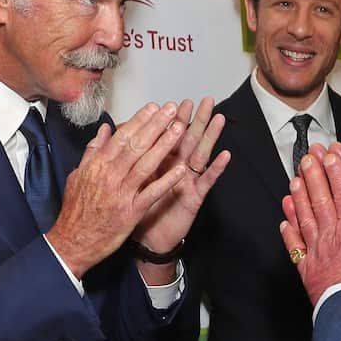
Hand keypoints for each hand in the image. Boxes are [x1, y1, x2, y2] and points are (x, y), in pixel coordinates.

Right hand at [48, 102, 188, 277]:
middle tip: (172, 110)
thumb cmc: (75, 210)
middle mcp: (110, 176)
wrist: (72, 242)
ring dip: (164, 146)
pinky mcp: (131, 212)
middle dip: (156, 125)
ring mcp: (121, 194)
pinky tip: (181, 170)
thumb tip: (105, 130)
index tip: (154, 108)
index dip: (140, 121)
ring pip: (146, 164)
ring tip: (179, 130)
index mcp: (97, 165)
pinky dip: (167, 181)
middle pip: (137, 145)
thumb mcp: (78, 175)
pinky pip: (152, 193)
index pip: (122, 137)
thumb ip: (93, 151)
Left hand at [134, 97, 230, 252]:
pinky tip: (225, 155)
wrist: (147, 240)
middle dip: (195, 120)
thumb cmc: (139, 210)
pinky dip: (216, 168)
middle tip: (204, 100)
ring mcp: (188, 182)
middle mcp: (176, 169)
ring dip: (210, 136)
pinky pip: (207, 181)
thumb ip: (126, 158)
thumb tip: (115, 135)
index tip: (173, 102)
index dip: (170, 120)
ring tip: (217, 118)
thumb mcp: (129, 181)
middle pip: (187, 140)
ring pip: (200, 154)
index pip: (165, 137)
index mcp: (160, 164)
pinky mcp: (195, 198)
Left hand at [280, 142, 340, 305]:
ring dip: (300, 194)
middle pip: (323, 197)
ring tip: (296, 177)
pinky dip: (288, 228)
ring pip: (306, 214)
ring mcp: (318, 247)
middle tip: (310, 155)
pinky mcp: (307, 264)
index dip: (339, 170)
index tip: (333, 154)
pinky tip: (284, 215)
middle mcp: (333, 232)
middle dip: (316, 173)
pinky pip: (295, 242)